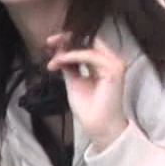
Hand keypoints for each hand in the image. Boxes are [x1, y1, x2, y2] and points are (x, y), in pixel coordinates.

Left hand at [46, 33, 129, 149]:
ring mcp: (114, 64)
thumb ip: (69, 65)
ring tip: (54, 59)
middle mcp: (111, 60)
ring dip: (67, 50)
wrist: (97, 126)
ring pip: (88, 46)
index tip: (51, 42)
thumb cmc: (88, 108)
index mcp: (103, 63)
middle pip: (89, 39)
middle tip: (50, 42)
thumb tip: (58, 52)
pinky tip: (61, 61)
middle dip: (67, 40)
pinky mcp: (114, 69)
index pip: (86, 44)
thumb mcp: (73, 81)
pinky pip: (90, 56)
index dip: (69, 40)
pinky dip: (73, 56)